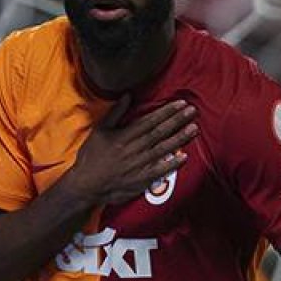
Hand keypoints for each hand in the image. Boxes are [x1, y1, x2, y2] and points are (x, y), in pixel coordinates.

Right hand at [67, 96, 196, 204]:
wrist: (86, 185)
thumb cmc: (91, 156)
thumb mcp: (99, 130)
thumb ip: (115, 113)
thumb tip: (128, 95)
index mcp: (124, 136)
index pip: (150, 121)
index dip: (167, 112)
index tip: (181, 104)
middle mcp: (133, 149)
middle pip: (159, 132)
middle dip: (177, 121)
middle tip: (193, 111)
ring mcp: (138, 165)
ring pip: (162, 149)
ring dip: (179, 138)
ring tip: (194, 129)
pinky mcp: (140, 180)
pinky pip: (159, 171)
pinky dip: (172, 164)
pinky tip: (185, 156)